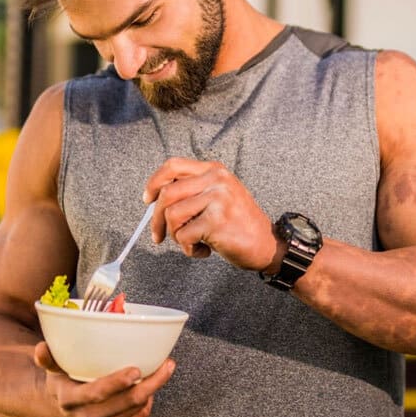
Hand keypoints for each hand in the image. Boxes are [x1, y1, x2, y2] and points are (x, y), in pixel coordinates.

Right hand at [33, 341, 174, 416]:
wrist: (64, 413)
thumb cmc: (66, 382)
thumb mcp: (55, 370)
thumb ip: (49, 359)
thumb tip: (41, 346)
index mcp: (69, 400)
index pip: (96, 393)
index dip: (117, 383)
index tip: (137, 370)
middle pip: (125, 402)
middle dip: (150, 384)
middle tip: (167, 364)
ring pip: (134, 411)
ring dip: (152, 392)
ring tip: (163, 371)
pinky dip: (145, 410)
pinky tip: (149, 396)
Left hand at [142, 158, 279, 272]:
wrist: (267, 244)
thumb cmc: (239, 224)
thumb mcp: (220, 196)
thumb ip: (194, 191)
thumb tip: (155, 199)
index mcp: (215, 170)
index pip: (173, 166)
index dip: (154, 182)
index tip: (147, 200)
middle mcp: (217, 180)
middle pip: (167, 194)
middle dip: (156, 220)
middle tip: (158, 236)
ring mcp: (218, 199)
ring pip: (172, 216)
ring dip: (176, 236)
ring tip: (193, 242)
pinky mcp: (216, 221)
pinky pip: (184, 235)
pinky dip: (189, 249)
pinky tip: (204, 250)